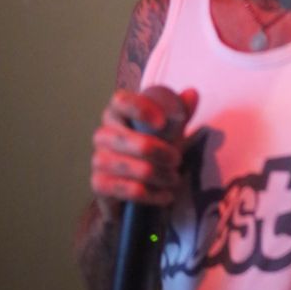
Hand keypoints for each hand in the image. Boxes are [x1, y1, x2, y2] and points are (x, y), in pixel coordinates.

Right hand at [91, 86, 198, 212]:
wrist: (135, 191)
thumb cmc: (152, 154)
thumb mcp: (169, 133)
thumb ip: (180, 113)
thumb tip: (192, 93)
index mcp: (117, 114)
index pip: (120, 101)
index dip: (141, 109)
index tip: (163, 122)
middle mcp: (103, 134)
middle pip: (130, 139)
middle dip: (161, 152)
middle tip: (177, 160)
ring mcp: (98, 160)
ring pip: (134, 167)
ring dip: (161, 175)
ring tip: (174, 179)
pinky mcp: (99, 185)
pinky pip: (130, 190)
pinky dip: (153, 194)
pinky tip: (165, 195)